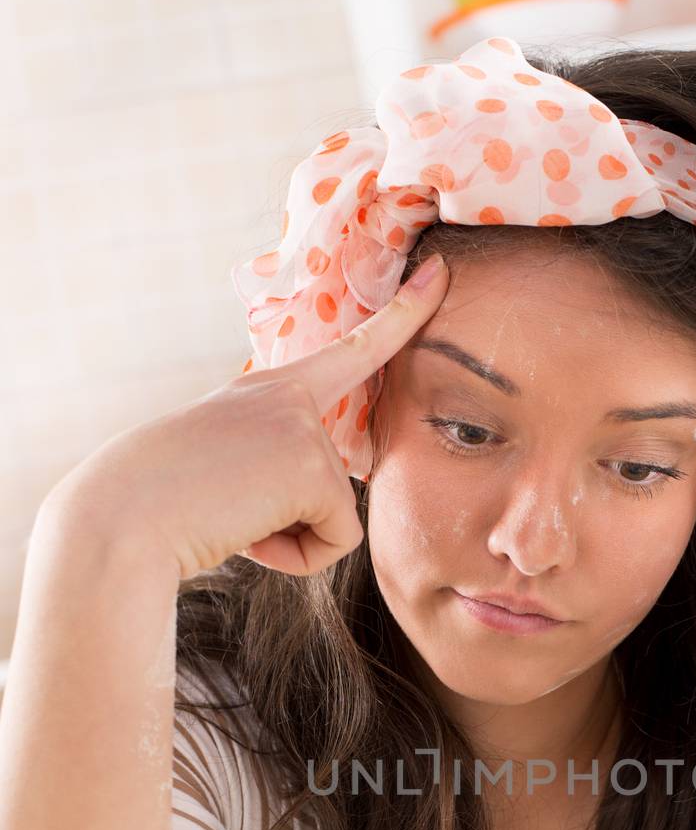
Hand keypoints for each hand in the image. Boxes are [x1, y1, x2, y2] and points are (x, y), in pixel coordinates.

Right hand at [44, 255, 450, 579]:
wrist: (123, 518)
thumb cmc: (164, 506)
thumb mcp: (220, 469)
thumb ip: (273, 469)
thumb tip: (317, 504)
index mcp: (267, 390)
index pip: (350, 349)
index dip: (402, 314)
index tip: (439, 273)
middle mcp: (290, 397)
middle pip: (338, 482)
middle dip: (301, 518)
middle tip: (236, 512)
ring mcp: (303, 426)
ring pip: (336, 517)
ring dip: (290, 540)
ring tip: (232, 521)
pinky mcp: (313, 468)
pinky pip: (337, 540)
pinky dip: (298, 557)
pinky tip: (247, 537)